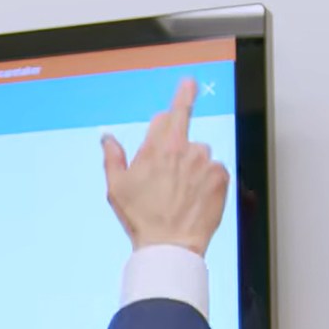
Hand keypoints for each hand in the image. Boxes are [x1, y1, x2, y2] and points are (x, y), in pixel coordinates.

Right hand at [101, 79, 229, 256]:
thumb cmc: (142, 218)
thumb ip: (113, 156)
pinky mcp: (221, 176)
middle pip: (184, 134)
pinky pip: (216, 170)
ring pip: (201, 154)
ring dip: (194, 166)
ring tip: (183, 192)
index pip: (170, 112)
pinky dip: (208, 181)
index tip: (189, 84)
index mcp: (157, 147)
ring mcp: (205, 162)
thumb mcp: (116, 187)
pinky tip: (196, 198)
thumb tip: (107, 138)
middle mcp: (183, 148)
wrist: (170, 245)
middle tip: (174, 164)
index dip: (177, 103)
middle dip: (180, 146)